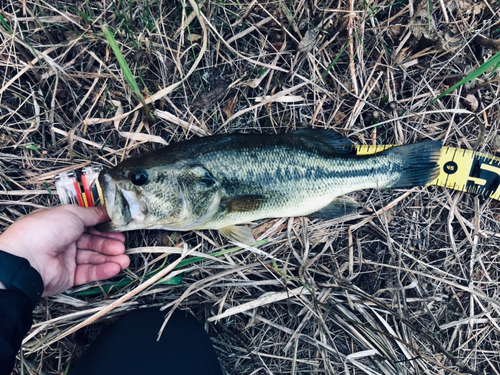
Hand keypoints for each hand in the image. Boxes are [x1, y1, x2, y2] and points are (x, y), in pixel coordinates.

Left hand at [0, 205, 129, 296]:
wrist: (27, 260)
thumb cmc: (44, 231)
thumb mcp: (72, 213)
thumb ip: (93, 214)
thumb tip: (108, 211)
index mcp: (62, 223)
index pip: (88, 224)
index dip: (104, 226)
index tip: (118, 227)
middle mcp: (64, 240)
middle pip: (93, 242)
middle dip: (109, 244)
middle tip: (122, 244)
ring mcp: (66, 259)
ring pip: (93, 258)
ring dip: (110, 258)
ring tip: (124, 259)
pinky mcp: (68, 276)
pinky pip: (89, 273)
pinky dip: (103, 270)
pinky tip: (115, 267)